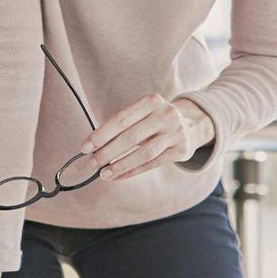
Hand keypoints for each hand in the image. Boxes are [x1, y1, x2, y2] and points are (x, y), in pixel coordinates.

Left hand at [79, 94, 214, 181]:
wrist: (192, 123)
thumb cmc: (154, 119)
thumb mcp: (142, 113)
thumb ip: (121, 127)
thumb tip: (92, 148)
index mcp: (150, 101)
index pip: (120, 119)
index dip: (101, 134)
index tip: (85, 148)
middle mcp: (165, 114)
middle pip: (130, 137)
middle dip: (107, 152)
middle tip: (91, 164)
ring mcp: (175, 132)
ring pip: (142, 153)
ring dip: (120, 165)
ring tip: (103, 174)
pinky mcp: (181, 150)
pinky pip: (152, 164)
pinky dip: (132, 171)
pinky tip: (118, 176)